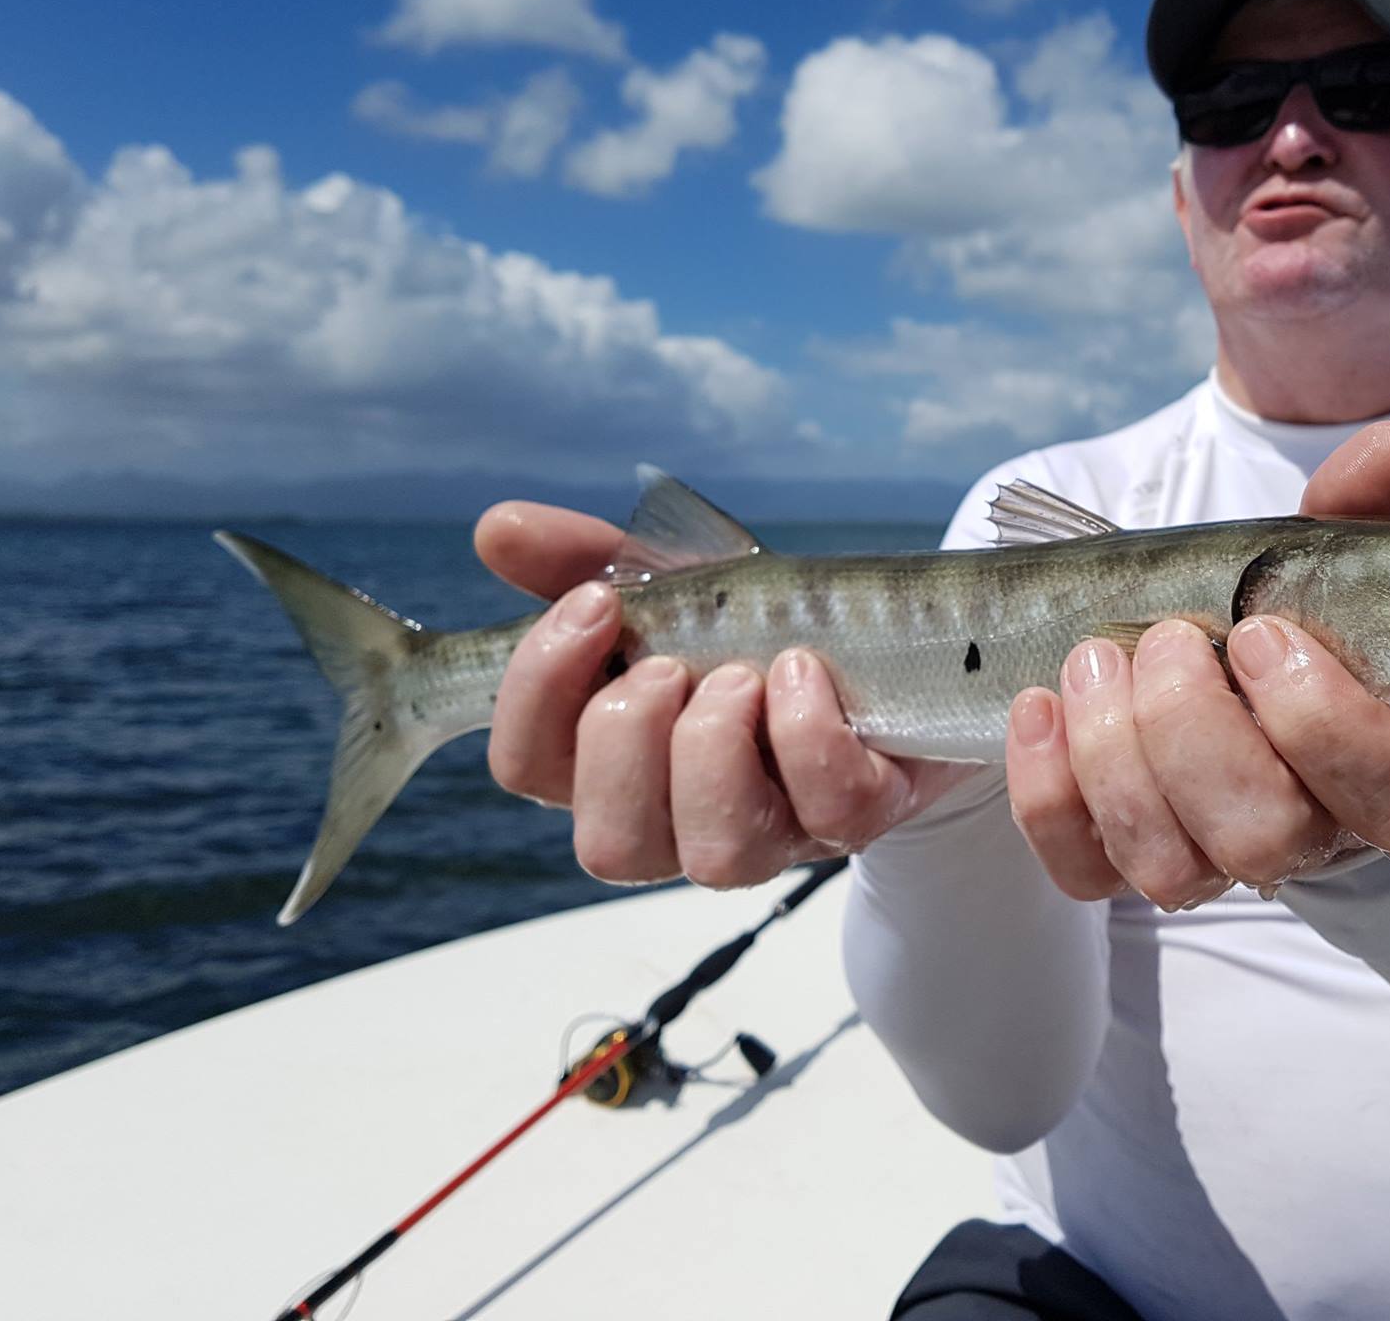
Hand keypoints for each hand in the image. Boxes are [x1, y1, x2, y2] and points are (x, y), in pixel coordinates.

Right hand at [474, 502, 976, 887]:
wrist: (892, 639)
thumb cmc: (761, 625)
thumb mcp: (677, 580)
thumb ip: (591, 558)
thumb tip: (497, 531)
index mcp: (614, 761)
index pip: (527, 765)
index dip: (539, 690)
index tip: (596, 605)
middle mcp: (682, 820)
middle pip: (608, 842)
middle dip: (629, 738)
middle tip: (671, 663)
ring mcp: (775, 833)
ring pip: (714, 858)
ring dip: (713, 751)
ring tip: (740, 676)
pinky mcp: (859, 819)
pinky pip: (830, 812)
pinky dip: (807, 735)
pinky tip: (802, 672)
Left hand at [1004, 421, 1389, 905]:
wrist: (1233, 694)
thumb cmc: (1299, 628)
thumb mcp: (1333, 563)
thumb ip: (1366, 509)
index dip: (1324, 721)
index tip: (1262, 631)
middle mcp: (1310, 836)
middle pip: (1266, 835)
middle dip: (1197, 729)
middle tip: (1170, 638)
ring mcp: (1213, 862)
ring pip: (1170, 866)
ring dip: (1117, 755)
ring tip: (1097, 657)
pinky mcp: (1123, 868)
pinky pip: (1083, 871)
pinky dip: (1047, 791)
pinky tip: (1039, 707)